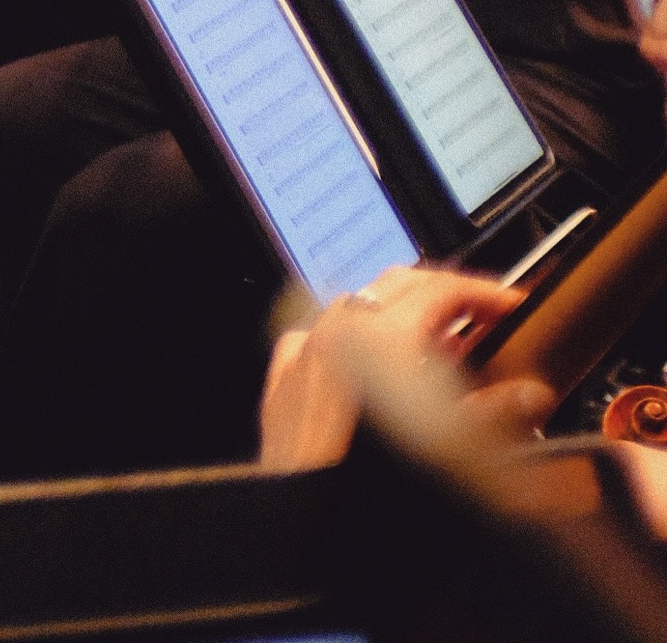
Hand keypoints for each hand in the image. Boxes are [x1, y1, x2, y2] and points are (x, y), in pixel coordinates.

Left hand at [256, 267, 545, 470]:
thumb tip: (530, 395)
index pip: (439, 289)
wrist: (303, 523)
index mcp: (376, 337)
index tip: (512, 304)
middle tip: (485, 317)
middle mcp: (332, 333)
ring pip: (355, 309)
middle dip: (445, 296)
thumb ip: (495, 414)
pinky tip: (375, 368)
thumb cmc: (366, 492)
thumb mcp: (452, 450)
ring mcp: (301, 353)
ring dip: (401, 319)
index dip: (484, 292)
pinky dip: (354, 341)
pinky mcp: (281, 381)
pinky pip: (319, 339)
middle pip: (395, 287)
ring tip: (442, 348)